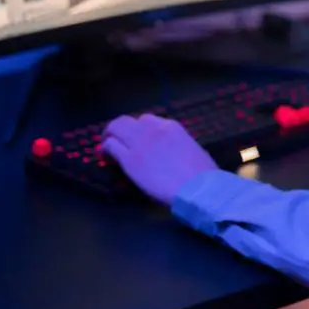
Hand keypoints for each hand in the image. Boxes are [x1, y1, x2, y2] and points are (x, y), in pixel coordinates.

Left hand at [100, 114, 219, 204]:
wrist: (198, 187)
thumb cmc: (202, 174)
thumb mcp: (192, 149)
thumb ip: (178, 144)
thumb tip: (173, 152)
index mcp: (171, 127)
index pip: (147, 120)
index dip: (139, 130)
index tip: (137, 140)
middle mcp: (153, 130)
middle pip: (127, 120)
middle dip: (119, 128)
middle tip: (115, 139)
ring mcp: (140, 143)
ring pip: (116, 128)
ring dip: (109, 135)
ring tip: (107, 147)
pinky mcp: (130, 160)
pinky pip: (110, 147)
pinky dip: (105, 150)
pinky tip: (106, 158)